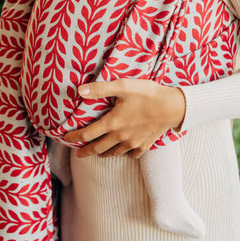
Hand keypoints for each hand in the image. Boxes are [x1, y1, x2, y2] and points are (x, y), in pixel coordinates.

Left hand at [63, 79, 185, 159]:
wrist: (173, 107)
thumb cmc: (148, 94)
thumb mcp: (123, 86)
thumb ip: (100, 89)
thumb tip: (79, 91)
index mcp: (113, 123)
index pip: (87, 134)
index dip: (74, 137)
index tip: (66, 138)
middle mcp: (120, 137)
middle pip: (97, 148)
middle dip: (85, 151)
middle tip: (78, 153)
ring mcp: (133, 143)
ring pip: (113, 153)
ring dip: (102, 153)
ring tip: (97, 152)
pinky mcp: (144, 145)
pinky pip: (130, 154)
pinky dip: (124, 153)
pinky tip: (123, 150)